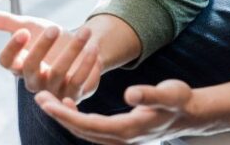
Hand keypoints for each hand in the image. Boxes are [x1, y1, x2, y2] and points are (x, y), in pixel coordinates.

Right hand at [0, 10, 102, 101]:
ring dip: (72, 50)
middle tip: (54, 27)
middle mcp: (33, 80)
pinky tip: (93, 47)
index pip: (6, 62)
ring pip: (58, 73)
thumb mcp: (29, 25)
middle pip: (30, 68)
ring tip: (85, 31)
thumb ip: (4, 21)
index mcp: (19, 64)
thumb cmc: (51, 38)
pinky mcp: (73, 94)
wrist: (82, 46)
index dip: (12, 49)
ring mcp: (53, 89)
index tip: (23, 31)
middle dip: (42, 47)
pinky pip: (78, 82)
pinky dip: (86, 64)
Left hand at [35, 79, 204, 144]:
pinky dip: (77, 118)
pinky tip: (68, 104)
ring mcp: (120, 136)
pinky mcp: (120, 131)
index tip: (47, 101)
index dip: (65, 115)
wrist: (190, 113)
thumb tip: (129, 93)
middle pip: (82, 130)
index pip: (89, 125)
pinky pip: (92, 127)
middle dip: (58, 115)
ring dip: (65, 116)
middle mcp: (121, 137)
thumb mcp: (170, 93)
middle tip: (38, 97)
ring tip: (46, 100)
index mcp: (128, 128)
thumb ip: (150, 93)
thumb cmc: (180, 100)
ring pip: (85, 130)